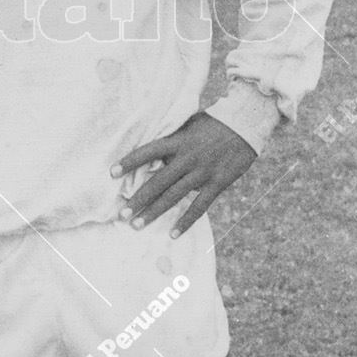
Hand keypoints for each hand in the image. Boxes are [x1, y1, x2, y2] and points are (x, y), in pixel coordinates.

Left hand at [111, 112, 255, 237]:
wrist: (245, 123)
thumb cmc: (213, 123)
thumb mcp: (188, 125)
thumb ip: (172, 140)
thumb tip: (152, 157)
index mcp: (178, 141)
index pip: (148, 151)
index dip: (129, 161)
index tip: (112, 172)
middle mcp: (187, 157)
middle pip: (158, 182)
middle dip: (138, 199)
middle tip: (122, 214)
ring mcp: (202, 172)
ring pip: (174, 196)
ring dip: (154, 212)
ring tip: (137, 225)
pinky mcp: (218, 182)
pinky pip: (199, 206)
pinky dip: (186, 221)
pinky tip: (173, 234)